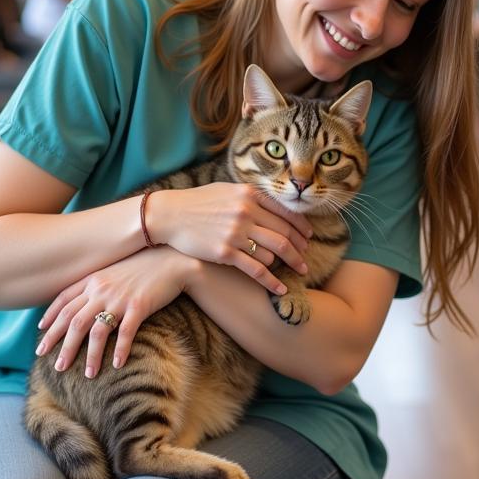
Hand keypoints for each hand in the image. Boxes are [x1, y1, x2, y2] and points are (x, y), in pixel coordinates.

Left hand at [35, 246, 198, 376]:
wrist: (172, 259)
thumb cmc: (144, 265)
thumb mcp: (114, 270)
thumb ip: (97, 284)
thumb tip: (83, 300)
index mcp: (93, 279)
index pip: (64, 300)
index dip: (51, 318)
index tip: (41, 333)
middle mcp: (102, 289)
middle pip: (74, 321)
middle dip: (61, 345)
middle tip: (55, 366)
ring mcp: (120, 298)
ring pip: (96, 331)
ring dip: (89, 355)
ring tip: (87, 375)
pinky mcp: (139, 306)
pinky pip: (125, 332)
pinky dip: (119, 350)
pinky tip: (116, 365)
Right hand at [147, 183, 312, 293]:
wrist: (169, 215)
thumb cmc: (198, 202)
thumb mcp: (227, 190)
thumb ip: (251, 196)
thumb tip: (274, 205)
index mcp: (249, 194)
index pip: (286, 212)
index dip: (301, 227)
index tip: (309, 237)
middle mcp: (246, 212)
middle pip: (285, 234)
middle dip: (300, 248)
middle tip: (307, 258)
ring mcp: (236, 233)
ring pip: (275, 252)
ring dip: (290, 263)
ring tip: (299, 270)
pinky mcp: (226, 253)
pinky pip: (257, 270)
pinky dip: (272, 281)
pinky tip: (282, 288)